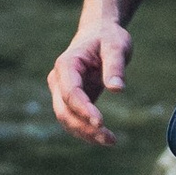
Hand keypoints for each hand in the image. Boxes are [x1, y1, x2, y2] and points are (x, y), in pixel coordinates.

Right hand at [46, 10, 130, 145]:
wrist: (99, 33)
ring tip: (111, 141)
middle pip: (64, 111)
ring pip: (66, 119)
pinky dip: (86, 131)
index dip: (83, 109)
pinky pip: (74, 120)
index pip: (70, 93)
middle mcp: (59, 80)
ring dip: (86, 134)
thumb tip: (117, 89)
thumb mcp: (116, 46)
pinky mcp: (71, 100)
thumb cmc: (108, 37)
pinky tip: (105, 138)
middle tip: (111, 139)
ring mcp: (61, 91)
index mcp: (66, 65)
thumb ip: (115, 66)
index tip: (101, 123)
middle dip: (84, 128)